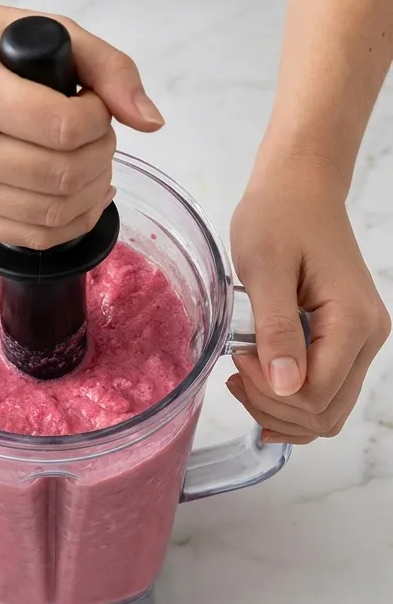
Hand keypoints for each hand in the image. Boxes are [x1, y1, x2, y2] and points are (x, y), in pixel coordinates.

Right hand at [0, 0, 164, 249]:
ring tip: (89, 160)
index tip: (92, 103)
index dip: (99, 119)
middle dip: (101, 156)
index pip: (63, 128)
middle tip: (96, 133)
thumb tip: (151, 123)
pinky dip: (68, 221)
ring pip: (51, 216)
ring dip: (91, 190)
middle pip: (62, 177)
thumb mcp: (42, 29)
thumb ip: (108, 67)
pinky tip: (76, 192)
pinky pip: (29, 236)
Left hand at [226, 160, 389, 443]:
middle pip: (325, 414)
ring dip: (279, 409)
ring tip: (242, 375)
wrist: (298, 189)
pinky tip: (256, 380)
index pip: (316, 396)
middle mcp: (369, 338)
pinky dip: (289, 398)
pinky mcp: (346, 339)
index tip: (238, 355)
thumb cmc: (278, 218)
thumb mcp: (265, 270)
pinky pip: (324, 391)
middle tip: (236, 372)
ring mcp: (361, 341)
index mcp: (354, 322)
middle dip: (273, 409)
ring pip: (325, 411)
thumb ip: (276, 329)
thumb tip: (287, 387)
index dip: (269, 392)